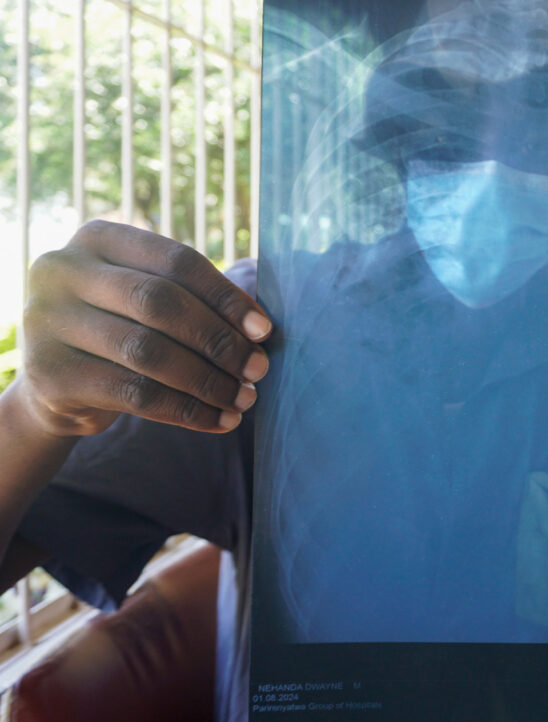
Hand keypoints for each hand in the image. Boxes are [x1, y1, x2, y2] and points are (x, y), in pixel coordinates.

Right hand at [16, 220, 271, 437]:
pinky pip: (135, 394)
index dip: (226, 297)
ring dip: (208, 381)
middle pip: (161, 303)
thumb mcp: (149, 302)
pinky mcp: (49, 374)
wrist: (59, 385)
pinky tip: (221, 420)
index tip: (264, 330)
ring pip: (148, 352)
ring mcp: (46, 321)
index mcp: (97, 238)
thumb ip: (197, 299)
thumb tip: (260, 325)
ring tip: (245, 398)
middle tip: (258, 369)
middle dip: (219, 340)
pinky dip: (187, 410)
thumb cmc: (124, 330)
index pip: (176, 261)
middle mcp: (61, 270)